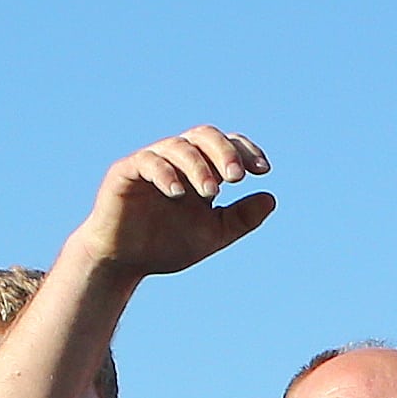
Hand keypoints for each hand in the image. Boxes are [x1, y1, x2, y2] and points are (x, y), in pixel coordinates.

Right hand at [69, 130, 274, 280]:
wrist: (125, 262)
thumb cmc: (167, 245)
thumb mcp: (213, 234)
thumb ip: (241, 218)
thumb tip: (271, 198)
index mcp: (200, 170)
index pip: (226, 145)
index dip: (245, 151)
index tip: (263, 170)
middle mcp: (177, 160)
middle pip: (204, 135)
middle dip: (224, 151)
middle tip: (237, 177)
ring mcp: (150, 162)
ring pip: (178, 146)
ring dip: (198, 166)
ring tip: (211, 192)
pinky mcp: (125, 171)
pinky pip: (147, 161)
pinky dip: (165, 173)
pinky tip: (178, 193)